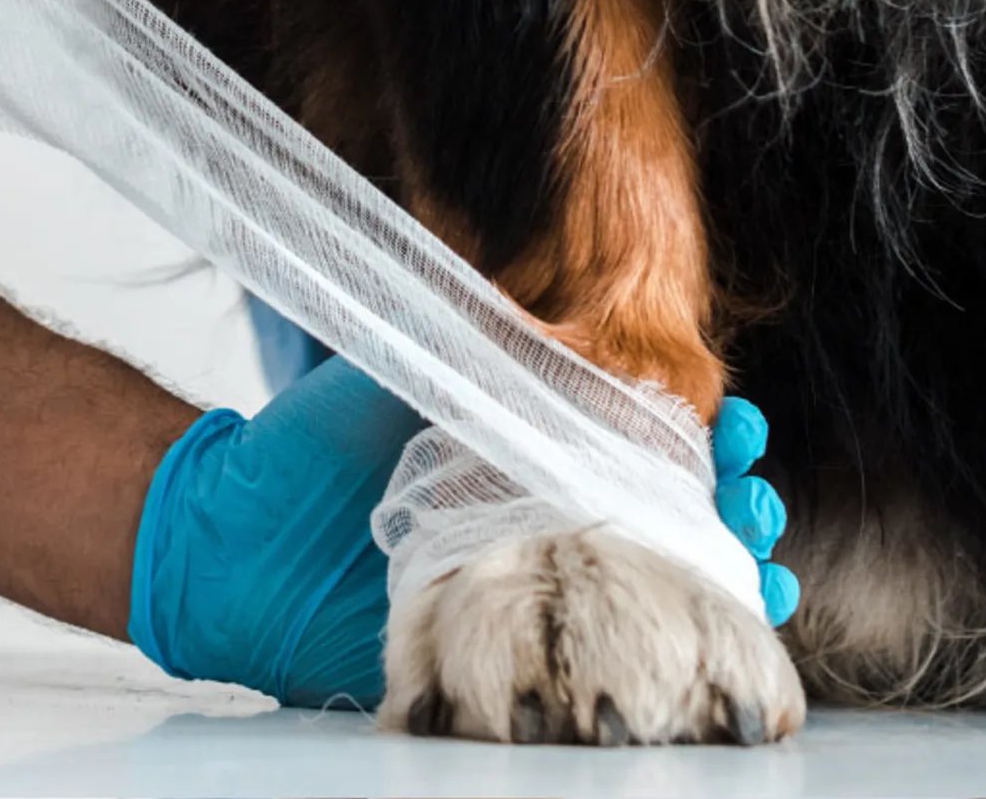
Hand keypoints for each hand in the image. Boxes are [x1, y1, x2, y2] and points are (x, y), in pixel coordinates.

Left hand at [132, 357, 801, 706]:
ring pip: (653, 589)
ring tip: (757, 565)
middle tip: (752, 495)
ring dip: (720, 578)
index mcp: (527, 445)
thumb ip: (477, 355)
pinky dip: (657, 654)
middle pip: (672, 516)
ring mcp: (530, 589)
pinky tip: (705, 645)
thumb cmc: (311, 446)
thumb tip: (570, 324)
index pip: (645, 439)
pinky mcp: (500, 654)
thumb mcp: (400, 376)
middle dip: (733, 504)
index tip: (734, 423)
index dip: (704, 434)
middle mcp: (542, 517)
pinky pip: (592, 661)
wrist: (228, 538)